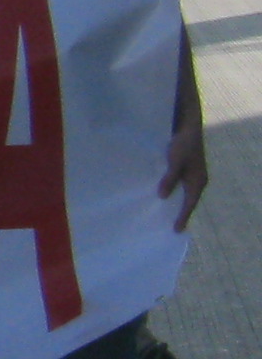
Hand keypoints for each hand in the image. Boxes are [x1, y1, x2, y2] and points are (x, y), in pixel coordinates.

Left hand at [164, 117, 208, 231]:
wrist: (188, 128)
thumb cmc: (183, 145)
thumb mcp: (175, 162)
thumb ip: (170, 179)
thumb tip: (163, 197)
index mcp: (197, 182)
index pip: (189, 204)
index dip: (182, 217)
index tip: (176, 230)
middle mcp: (197, 181)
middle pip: (188, 202)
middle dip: (180, 213)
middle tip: (170, 227)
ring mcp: (192, 175)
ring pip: (184, 194)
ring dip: (176, 203)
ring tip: (163, 214)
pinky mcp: (186, 169)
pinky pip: (180, 186)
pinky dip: (173, 193)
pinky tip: (161, 194)